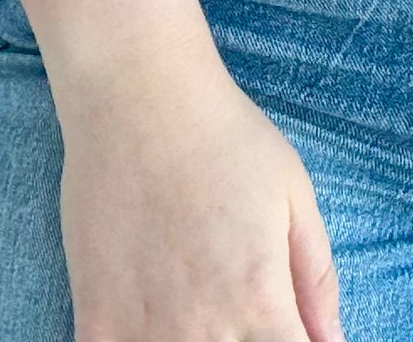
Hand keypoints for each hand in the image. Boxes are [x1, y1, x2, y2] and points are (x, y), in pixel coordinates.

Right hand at [58, 43, 343, 341]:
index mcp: (261, 303)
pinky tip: (152, 323)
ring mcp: (145, 332)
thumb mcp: (294, 195)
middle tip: (242, 308)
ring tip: (201, 307)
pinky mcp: (95, 321)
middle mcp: (206, 331)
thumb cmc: (224, 136)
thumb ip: (317, 279)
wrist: (139, 95)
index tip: (286, 329)